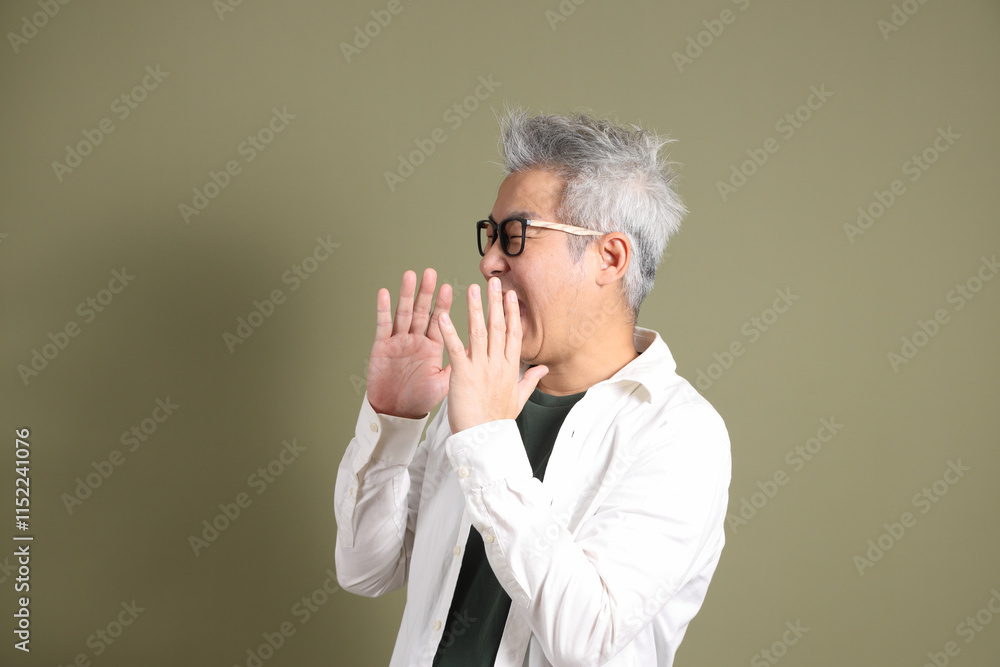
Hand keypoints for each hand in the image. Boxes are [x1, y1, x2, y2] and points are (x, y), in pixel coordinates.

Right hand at [366, 269, 452, 418]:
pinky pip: (383, 326)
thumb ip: (459, 364)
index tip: (449, 287)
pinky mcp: (381, 347)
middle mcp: (416, 340)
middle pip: (422, 311)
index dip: (443, 304)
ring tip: (411, 276)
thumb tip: (479, 350)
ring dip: (407, 295)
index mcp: (432, 346)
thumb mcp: (445, 382)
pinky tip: (385, 293)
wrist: (396, 414)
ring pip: (403, 313)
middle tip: (431, 273)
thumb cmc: (420, 399)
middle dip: (426, 292)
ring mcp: (398, 341)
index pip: (440, 321)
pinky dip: (383, 309)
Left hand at [438, 276, 547, 432]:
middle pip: (499, 327)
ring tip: (473, 289)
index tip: (511, 296)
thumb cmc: (498, 422)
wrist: (484, 441)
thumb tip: (544, 368)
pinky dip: (449, 331)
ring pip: (480, 332)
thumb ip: (530, 380)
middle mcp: (498, 364)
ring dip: (476, 309)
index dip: (512, 313)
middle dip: (496, 303)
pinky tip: (443, 315)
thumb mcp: (519, 399)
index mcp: (511, 369)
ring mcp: (481, 368)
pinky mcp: (463, 375)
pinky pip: (456, 349)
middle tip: (494, 281)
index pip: (514, 334)